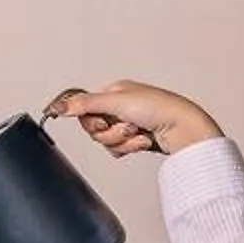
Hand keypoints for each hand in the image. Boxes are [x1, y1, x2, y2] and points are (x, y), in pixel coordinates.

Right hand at [48, 80, 221, 159]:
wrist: (183, 130)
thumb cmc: (160, 109)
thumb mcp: (117, 102)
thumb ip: (85, 104)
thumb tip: (60, 105)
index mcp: (115, 92)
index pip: (85, 109)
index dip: (90, 119)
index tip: (97, 121)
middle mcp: (121, 107)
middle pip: (94, 129)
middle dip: (110, 132)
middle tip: (126, 126)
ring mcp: (129, 125)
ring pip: (106, 142)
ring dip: (123, 140)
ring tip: (139, 132)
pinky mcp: (136, 140)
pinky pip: (119, 150)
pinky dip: (131, 147)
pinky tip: (144, 140)